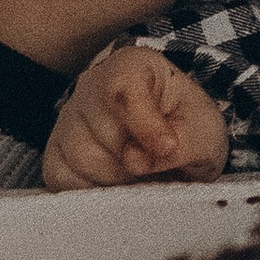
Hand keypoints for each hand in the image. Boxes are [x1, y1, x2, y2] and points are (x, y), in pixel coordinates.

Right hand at [43, 46, 230, 188]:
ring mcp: (67, 121)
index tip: (168, 148)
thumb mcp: (205, 131)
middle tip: (159, 168)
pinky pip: (62, 180)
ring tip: (140, 176)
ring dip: (117, 180)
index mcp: (131, 67)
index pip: (122, 91)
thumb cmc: (188, 127)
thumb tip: (135, 161)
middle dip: (136, 162)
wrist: (174, 141)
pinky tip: (116, 185)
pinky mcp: (55, 154)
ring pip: (81, 160)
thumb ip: (183, 143)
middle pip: (102, 133)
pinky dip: (93, 192)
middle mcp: (90, 87)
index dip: (144, 125)